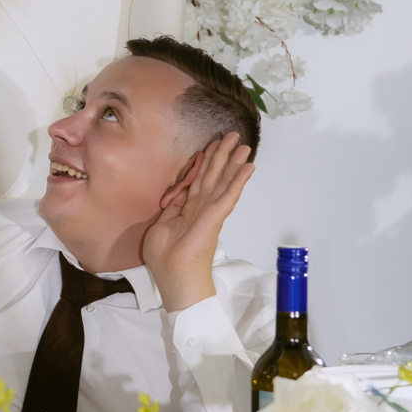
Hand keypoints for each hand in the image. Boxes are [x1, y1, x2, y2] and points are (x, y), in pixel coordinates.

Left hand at [142, 132, 254, 312]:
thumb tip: (175, 195)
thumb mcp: (161, 225)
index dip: (204, 162)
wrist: (173, 275)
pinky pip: (229, 193)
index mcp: (187, 209)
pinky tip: (249, 166)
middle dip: (222, 155)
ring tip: (243, 144)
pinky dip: (239, 179)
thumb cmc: (165, 257)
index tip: (210, 145)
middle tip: (232, 136)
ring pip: (223, 179)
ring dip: (232, 161)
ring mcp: (210, 210)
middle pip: (213, 175)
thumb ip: (171, 208)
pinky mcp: (216, 215)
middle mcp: (201, 206)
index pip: (198, 179)